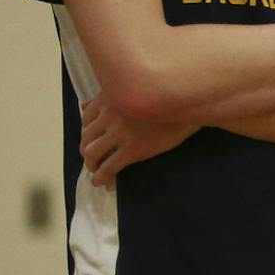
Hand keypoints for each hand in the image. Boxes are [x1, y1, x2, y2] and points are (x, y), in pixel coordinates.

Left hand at [80, 94, 198, 186]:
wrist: (190, 105)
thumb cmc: (165, 97)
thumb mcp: (133, 92)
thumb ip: (109, 98)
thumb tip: (84, 106)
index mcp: (110, 97)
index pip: (86, 117)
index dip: (86, 131)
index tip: (91, 139)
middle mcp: (110, 114)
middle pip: (86, 136)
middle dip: (86, 149)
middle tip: (92, 158)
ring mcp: (120, 132)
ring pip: (92, 152)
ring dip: (91, 164)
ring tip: (95, 170)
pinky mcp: (133, 149)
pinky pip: (109, 166)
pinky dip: (101, 176)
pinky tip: (101, 181)